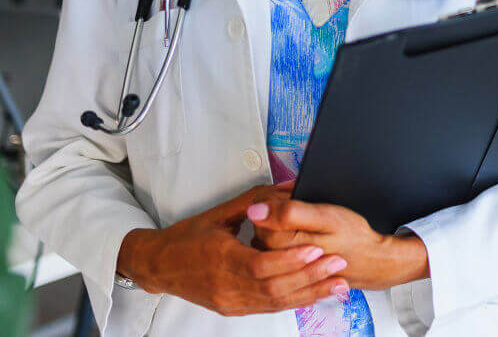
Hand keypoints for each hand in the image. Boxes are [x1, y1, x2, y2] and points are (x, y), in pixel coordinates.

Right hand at [116, 182, 350, 314]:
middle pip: (274, 288)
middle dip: (310, 278)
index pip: (261, 265)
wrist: (159, 266)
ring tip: (337, 285)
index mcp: (221, 258)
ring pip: (276, 303)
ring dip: (309, 294)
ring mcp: (230, 302)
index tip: (316, 249)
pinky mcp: (233, 310)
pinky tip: (314, 294)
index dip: (290, 259)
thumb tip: (288, 187)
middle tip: (338, 266)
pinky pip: (269, 308)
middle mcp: (226, 286)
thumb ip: (255, 201)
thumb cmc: (187, 236)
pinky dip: (294, 301)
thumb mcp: (219, 213)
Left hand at [247, 194, 429, 290]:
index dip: (276, 195)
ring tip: (306, 218)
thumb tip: (255, 209)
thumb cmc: (352, 238)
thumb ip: (289, 212)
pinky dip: (288, 232)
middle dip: (278, 206)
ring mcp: (282, 265)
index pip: (258, 210)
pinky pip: (277, 244)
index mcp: (281, 244)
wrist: (371, 261)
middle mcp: (276, 258)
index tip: (293, 193)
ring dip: (282, 219)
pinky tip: (304, 231)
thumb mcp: (325, 217)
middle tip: (302, 203)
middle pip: (260, 221)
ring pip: (267, 232)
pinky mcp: (288, 267)